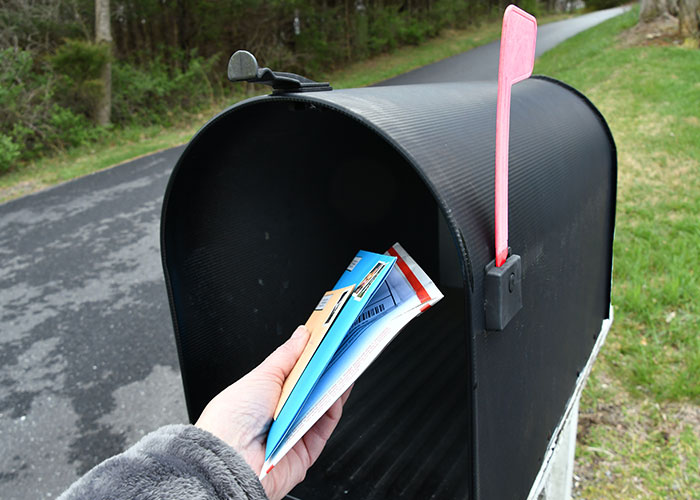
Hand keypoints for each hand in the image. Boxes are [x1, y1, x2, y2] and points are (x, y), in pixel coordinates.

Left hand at [195, 325, 351, 499]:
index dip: (311, 354)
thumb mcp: (261, 375)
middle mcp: (280, 413)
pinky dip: (334, 404)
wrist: (231, 457)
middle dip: (326, 367)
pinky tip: (338, 386)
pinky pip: (327, 424)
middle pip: (311, 386)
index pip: (295, 370)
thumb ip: (287, 355)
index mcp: (265, 394)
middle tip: (339, 347)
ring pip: (322, 404)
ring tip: (343, 362)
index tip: (326, 337)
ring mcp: (294, 430)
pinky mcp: (307, 449)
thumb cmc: (232, 419)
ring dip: (333, 384)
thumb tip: (303, 334)